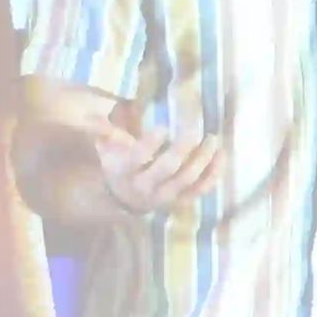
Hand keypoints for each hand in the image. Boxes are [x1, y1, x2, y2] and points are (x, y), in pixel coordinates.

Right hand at [89, 107, 219, 215]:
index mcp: (125, 170)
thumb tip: (95, 114)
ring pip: (187, 180)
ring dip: (202, 160)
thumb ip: (104, 130)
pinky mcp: (179, 202)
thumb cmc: (118, 163)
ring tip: (213, 140)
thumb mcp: (105, 148)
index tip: (165, 127)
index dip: (151, 142)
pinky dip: (213, 174)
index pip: (138, 156)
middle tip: (195, 131)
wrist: (125, 197)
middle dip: (183, 149)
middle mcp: (144, 186)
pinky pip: (200, 190)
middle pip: (167, 168)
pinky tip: (221, 156)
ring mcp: (164, 197)